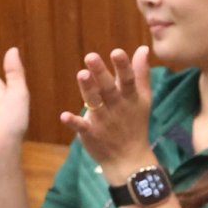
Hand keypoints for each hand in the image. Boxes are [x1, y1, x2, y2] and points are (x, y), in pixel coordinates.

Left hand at [63, 47, 153, 178]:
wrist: (129, 159)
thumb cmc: (135, 124)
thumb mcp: (143, 99)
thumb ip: (141, 74)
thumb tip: (142, 48)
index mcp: (130, 98)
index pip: (128, 80)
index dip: (123, 66)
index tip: (117, 52)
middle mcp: (118, 108)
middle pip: (109, 88)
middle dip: (101, 73)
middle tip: (91, 56)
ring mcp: (104, 121)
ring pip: (95, 103)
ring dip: (88, 90)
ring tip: (82, 74)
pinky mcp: (91, 134)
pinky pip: (81, 127)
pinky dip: (74, 122)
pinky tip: (64, 116)